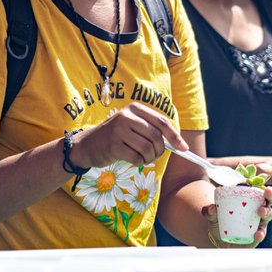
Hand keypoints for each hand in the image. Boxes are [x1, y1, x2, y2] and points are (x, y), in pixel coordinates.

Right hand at [68, 102, 186, 168]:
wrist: (88, 145)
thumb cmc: (116, 137)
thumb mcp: (132, 126)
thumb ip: (151, 129)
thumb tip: (177, 143)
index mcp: (134, 109)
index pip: (161, 122)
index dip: (175, 136)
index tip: (183, 148)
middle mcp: (126, 116)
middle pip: (156, 136)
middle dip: (160, 150)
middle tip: (154, 155)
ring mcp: (118, 130)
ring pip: (147, 148)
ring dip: (149, 158)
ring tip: (143, 158)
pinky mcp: (113, 146)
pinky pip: (136, 158)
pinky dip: (139, 162)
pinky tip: (133, 160)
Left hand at [201, 185, 271, 247]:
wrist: (219, 239)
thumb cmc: (219, 220)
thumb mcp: (212, 214)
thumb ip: (209, 211)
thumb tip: (212, 208)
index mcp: (249, 198)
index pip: (258, 187)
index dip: (262, 180)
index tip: (264, 177)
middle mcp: (258, 208)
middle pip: (269, 199)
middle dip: (271, 194)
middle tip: (267, 192)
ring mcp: (259, 221)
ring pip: (268, 214)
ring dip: (266, 211)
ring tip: (261, 211)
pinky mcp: (257, 234)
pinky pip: (261, 233)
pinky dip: (260, 233)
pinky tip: (257, 234)